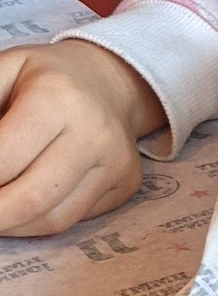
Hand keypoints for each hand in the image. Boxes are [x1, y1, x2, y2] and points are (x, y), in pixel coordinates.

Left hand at [0, 41, 164, 235]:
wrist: (108, 79)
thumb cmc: (43, 77)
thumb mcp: (2, 71)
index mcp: (57, 96)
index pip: (4, 158)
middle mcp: (94, 132)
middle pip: (32, 198)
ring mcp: (116, 162)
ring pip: (54, 219)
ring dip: (12, 224)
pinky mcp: (126, 183)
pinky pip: (73, 219)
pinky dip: (37, 222)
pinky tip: (21, 206)